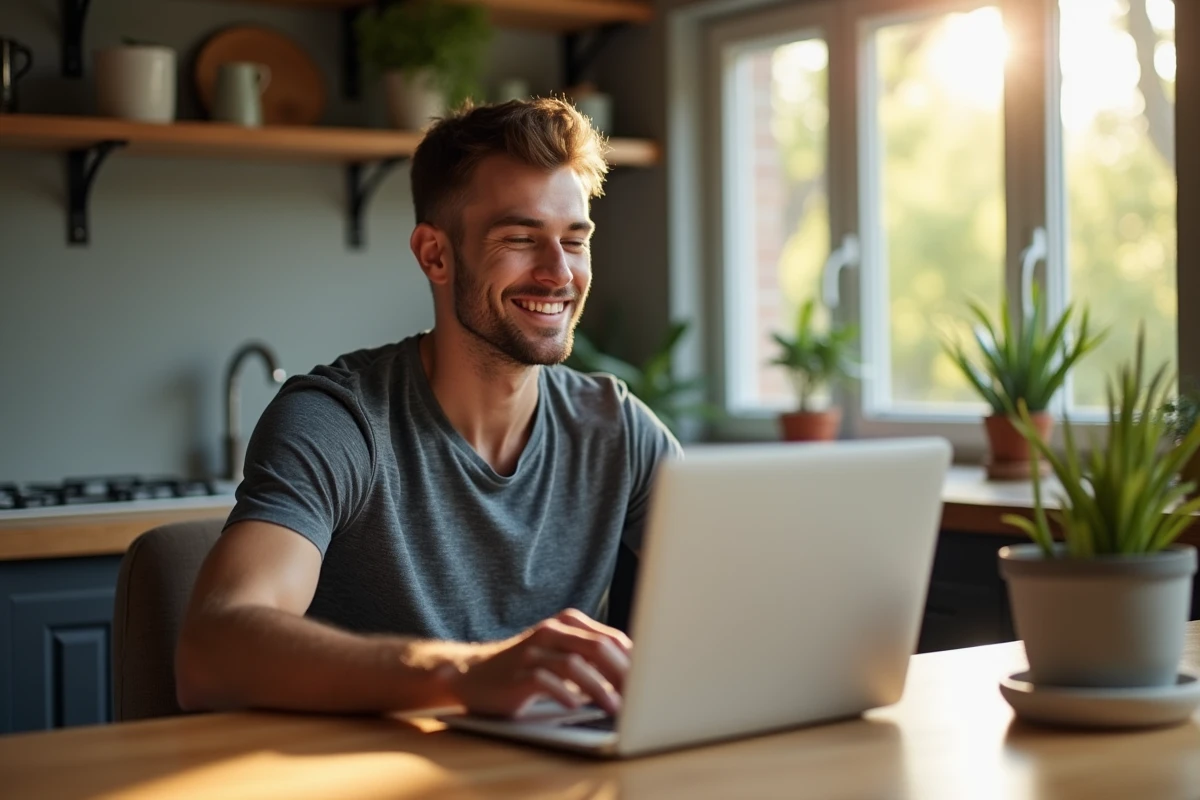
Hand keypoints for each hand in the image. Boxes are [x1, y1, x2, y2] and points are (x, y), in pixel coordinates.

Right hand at [449, 609, 632, 717]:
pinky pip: (546, 681)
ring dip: (599, 688)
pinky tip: (577, 706)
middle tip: (638, 698)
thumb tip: (635, 674)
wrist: (474, 675)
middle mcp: (551, 631)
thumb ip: (592, 657)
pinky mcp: (517, 674)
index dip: (633, 662)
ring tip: (614, 708)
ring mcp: (533, 652)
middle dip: (623, 674)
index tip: (649, 683)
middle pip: (597, 648)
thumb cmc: (528, 667)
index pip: (611, 638)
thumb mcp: (561, 654)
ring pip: (575, 664)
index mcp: (567, 623)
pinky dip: (565, 694)